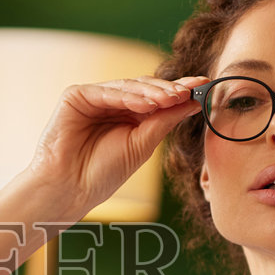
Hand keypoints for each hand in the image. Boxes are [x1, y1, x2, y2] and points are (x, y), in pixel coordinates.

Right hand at [23, 76, 206, 217]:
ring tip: (172, 97)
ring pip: (128, 86)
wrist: (70, 189)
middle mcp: (112, 103)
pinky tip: (146, 103)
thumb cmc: (102, 173)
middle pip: (145, 87)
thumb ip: (165, 121)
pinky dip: (127, 96)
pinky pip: (106, 91)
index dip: (180, 91)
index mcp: (129, 116)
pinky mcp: (76, 96)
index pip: (157, 98)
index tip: (204, 85)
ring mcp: (94, 98)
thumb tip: (193, 102)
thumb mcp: (142, 145)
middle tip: (190, 91)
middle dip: (169, 89)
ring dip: (152, 92)